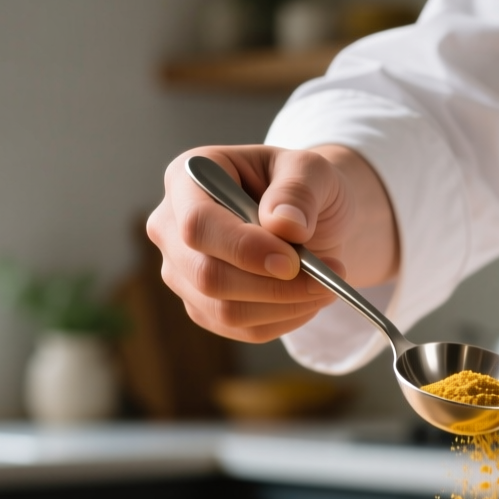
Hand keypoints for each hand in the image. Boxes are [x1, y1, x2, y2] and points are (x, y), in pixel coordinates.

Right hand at [146, 144, 398, 342]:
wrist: (309, 217)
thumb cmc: (303, 185)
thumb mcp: (312, 169)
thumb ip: (299, 189)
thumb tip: (285, 225)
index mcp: (188, 177)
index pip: (198, 224)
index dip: (244, 248)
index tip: (292, 261)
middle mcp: (172, 227)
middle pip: (206, 275)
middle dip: (272, 285)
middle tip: (324, 280)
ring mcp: (182, 271)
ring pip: (224, 310)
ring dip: (285, 305)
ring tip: (326, 285)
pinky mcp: (202, 306)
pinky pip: (241, 329)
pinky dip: (284, 319)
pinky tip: (308, 298)